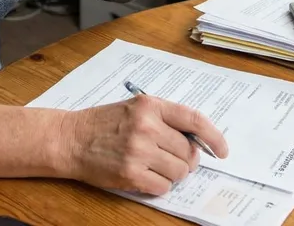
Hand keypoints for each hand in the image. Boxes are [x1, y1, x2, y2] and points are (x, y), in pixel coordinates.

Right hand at [60, 95, 227, 195]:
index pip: (194, 120)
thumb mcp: (135, 108)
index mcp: (150, 106)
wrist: (71, 138)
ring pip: (179, 172)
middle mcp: (147, 126)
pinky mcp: (131, 174)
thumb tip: (196, 142)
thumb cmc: (104, 123)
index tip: (222, 150)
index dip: (214, 136)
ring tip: (153, 165)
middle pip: (188, 152)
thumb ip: (164, 119)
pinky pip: (163, 187)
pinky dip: (158, 185)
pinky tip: (144, 175)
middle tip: (170, 158)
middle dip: (185, 160)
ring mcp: (139, 151)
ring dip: (172, 173)